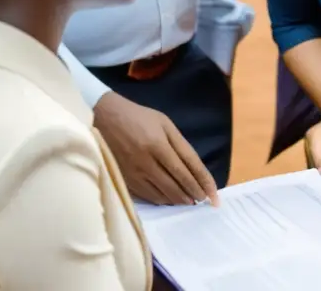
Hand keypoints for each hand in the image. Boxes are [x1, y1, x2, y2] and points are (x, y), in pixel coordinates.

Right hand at [93, 91, 218, 206]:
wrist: (105, 117)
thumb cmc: (140, 118)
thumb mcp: (165, 123)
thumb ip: (180, 145)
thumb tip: (193, 170)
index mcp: (160, 143)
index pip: (188, 167)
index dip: (203, 182)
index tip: (214, 195)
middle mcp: (148, 160)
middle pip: (177, 183)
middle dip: (193, 193)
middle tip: (203, 200)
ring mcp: (135, 172)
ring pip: (162, 193)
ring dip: (179, 200)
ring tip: (189, 202)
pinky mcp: (125, 179)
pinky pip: (147, 196)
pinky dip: (162, 200)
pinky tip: (169, 200)